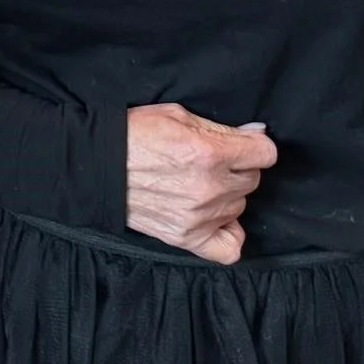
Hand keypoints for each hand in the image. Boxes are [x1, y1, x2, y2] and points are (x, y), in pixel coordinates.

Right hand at [124, 104, 276, 264]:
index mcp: (210, 152)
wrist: (97, 164)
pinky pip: (230, 248)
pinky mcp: (187, 237)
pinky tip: (216, 219)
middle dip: (236, 168)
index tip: (242, 146)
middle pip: (252, 179)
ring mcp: (200, 216)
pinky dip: (229, 234)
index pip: (266, 153)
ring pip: (240, 206)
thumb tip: (257, 135)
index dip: (254, 146)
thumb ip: (222, 128)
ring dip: (226, 196)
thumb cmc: (134, 134)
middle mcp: (211, 187)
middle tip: (208, 163)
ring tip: (198, 185)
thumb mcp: (178, 115)